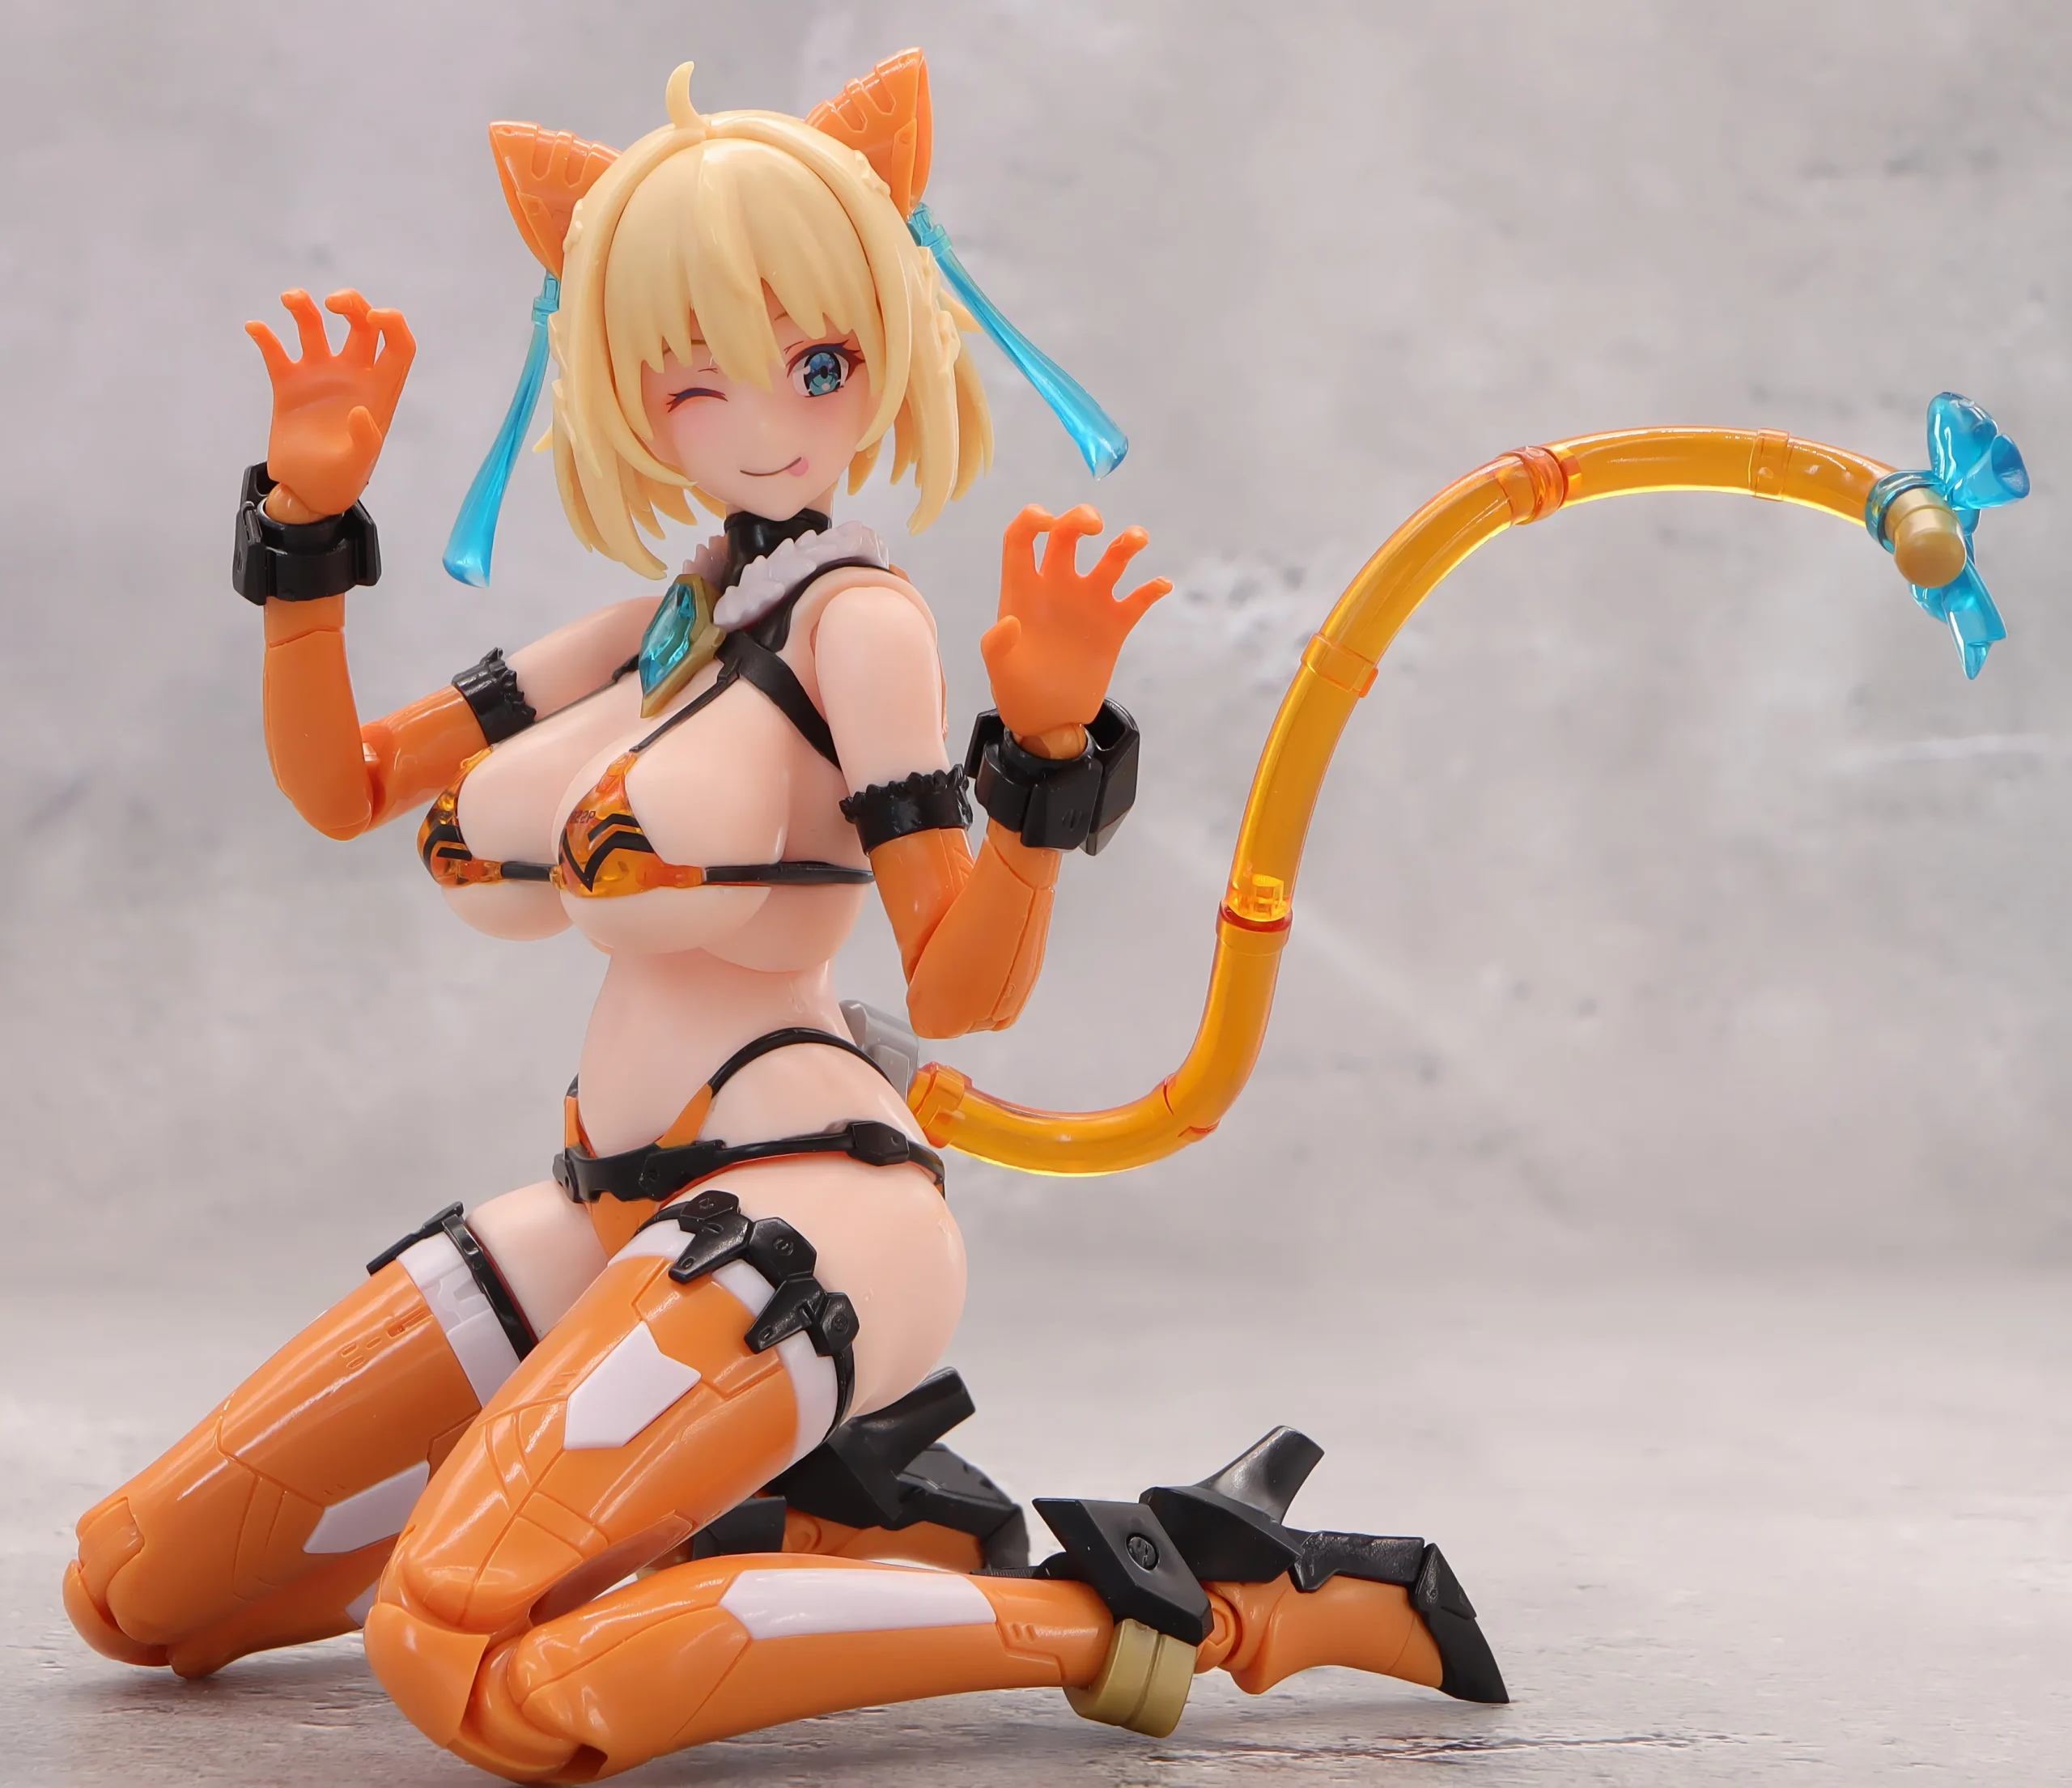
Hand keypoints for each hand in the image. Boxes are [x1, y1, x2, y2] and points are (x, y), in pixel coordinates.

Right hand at [247, 289, 414, 519]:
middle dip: (351, 303)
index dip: (392, 323)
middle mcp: (351, 377)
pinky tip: (255, 328)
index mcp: (379, 391)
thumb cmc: (339, 482)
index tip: (374, 316)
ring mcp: (319, 378)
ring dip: (303, 307)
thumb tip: (360, 411)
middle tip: (332, 304)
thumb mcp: (356, 466)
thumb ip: (364, 440)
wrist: (306, 493)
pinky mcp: (289, 385)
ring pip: (314, 328)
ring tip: (290, 299)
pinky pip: (276, 351)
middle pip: (360, 324)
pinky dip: (265, 336)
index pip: (398, 345)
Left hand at [980, 505, 1169, 739]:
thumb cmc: (1016, 693)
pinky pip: (1138, 599)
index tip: (1049, 522)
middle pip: (1068, 534)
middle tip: (1095, 527)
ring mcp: (1088, 604)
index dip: (1033, 518)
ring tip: (1137, 540)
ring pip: (1111, 559)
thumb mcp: (999, 672)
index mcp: (1024, 590)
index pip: (1022, 536)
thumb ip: (997, 645)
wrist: (1049, 720)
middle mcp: (1057, 588)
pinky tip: (1161, 585)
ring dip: (1128, 542)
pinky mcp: (1114, 626)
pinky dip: (1152, 589)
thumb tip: (1010, 622)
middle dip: (1081, 518)